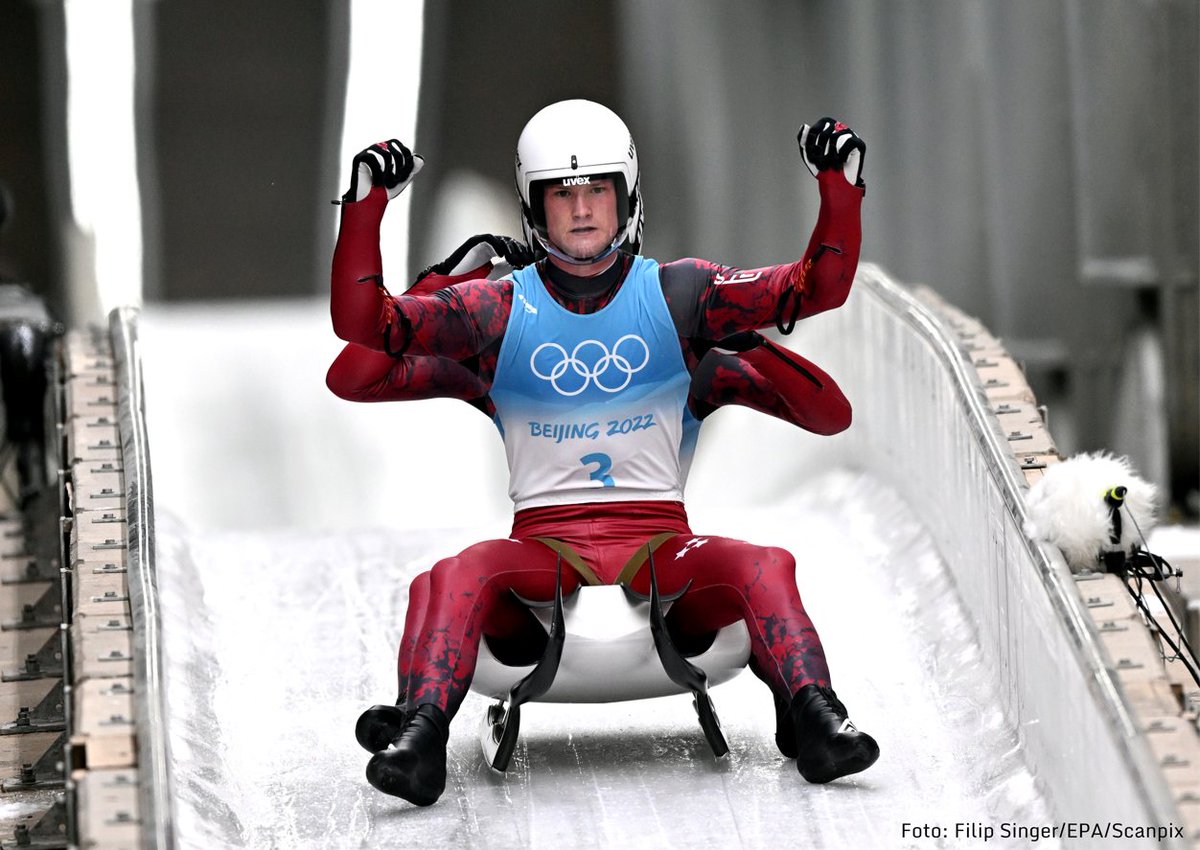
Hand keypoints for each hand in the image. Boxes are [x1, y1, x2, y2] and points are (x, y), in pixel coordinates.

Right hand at [341, 140, 423, 202]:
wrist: (369, 201)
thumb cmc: (385, 189)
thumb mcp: (402, 179)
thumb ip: (412, 169)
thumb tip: (420, 158)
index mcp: (391, 150)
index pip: (405, 151)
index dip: (408, 165)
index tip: (403, 178)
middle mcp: (380, 147)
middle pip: (397, 152)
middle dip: (400, 171)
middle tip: (394, 183)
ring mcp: (369, 151)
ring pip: (386, 155)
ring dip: (389, 173)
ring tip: (386, 184)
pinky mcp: (360, 157)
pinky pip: (374, 159)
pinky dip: (378, 174)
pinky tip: (376, 183)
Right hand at [416, 234, 535, 282]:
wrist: (452, 281)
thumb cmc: (470, 281)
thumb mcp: (494, 276)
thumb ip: (506, 269)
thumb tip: (522, 268)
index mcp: (495, 253)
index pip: (513, 249)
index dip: (523, 254)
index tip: (531, 262)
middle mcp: (490, 247)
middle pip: (511, 242)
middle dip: (520, 251)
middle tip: (526, 261)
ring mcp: (483, 243)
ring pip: (503, 239)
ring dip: (512, 249)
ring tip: (516, 260)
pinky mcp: (475, 242)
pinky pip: (490, 239)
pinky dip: (498, 245)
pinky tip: (502, 255)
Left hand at [798, 118, 864, 187]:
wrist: (837, 183)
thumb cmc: (823, 167)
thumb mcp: (809, 155)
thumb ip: (803, 140)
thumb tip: (804, 126)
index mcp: (825, 126)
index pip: (813, 130)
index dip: (810, 146)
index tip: (812, 158)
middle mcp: (838, 126)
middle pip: (824, 135)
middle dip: (819, 154)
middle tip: (821, 166)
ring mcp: (850, 133)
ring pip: (835, 138)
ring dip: (829, 157)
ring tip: (830, 166)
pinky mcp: (859, 143)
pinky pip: (847, 144)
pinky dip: (841, 157)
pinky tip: (842, 162)